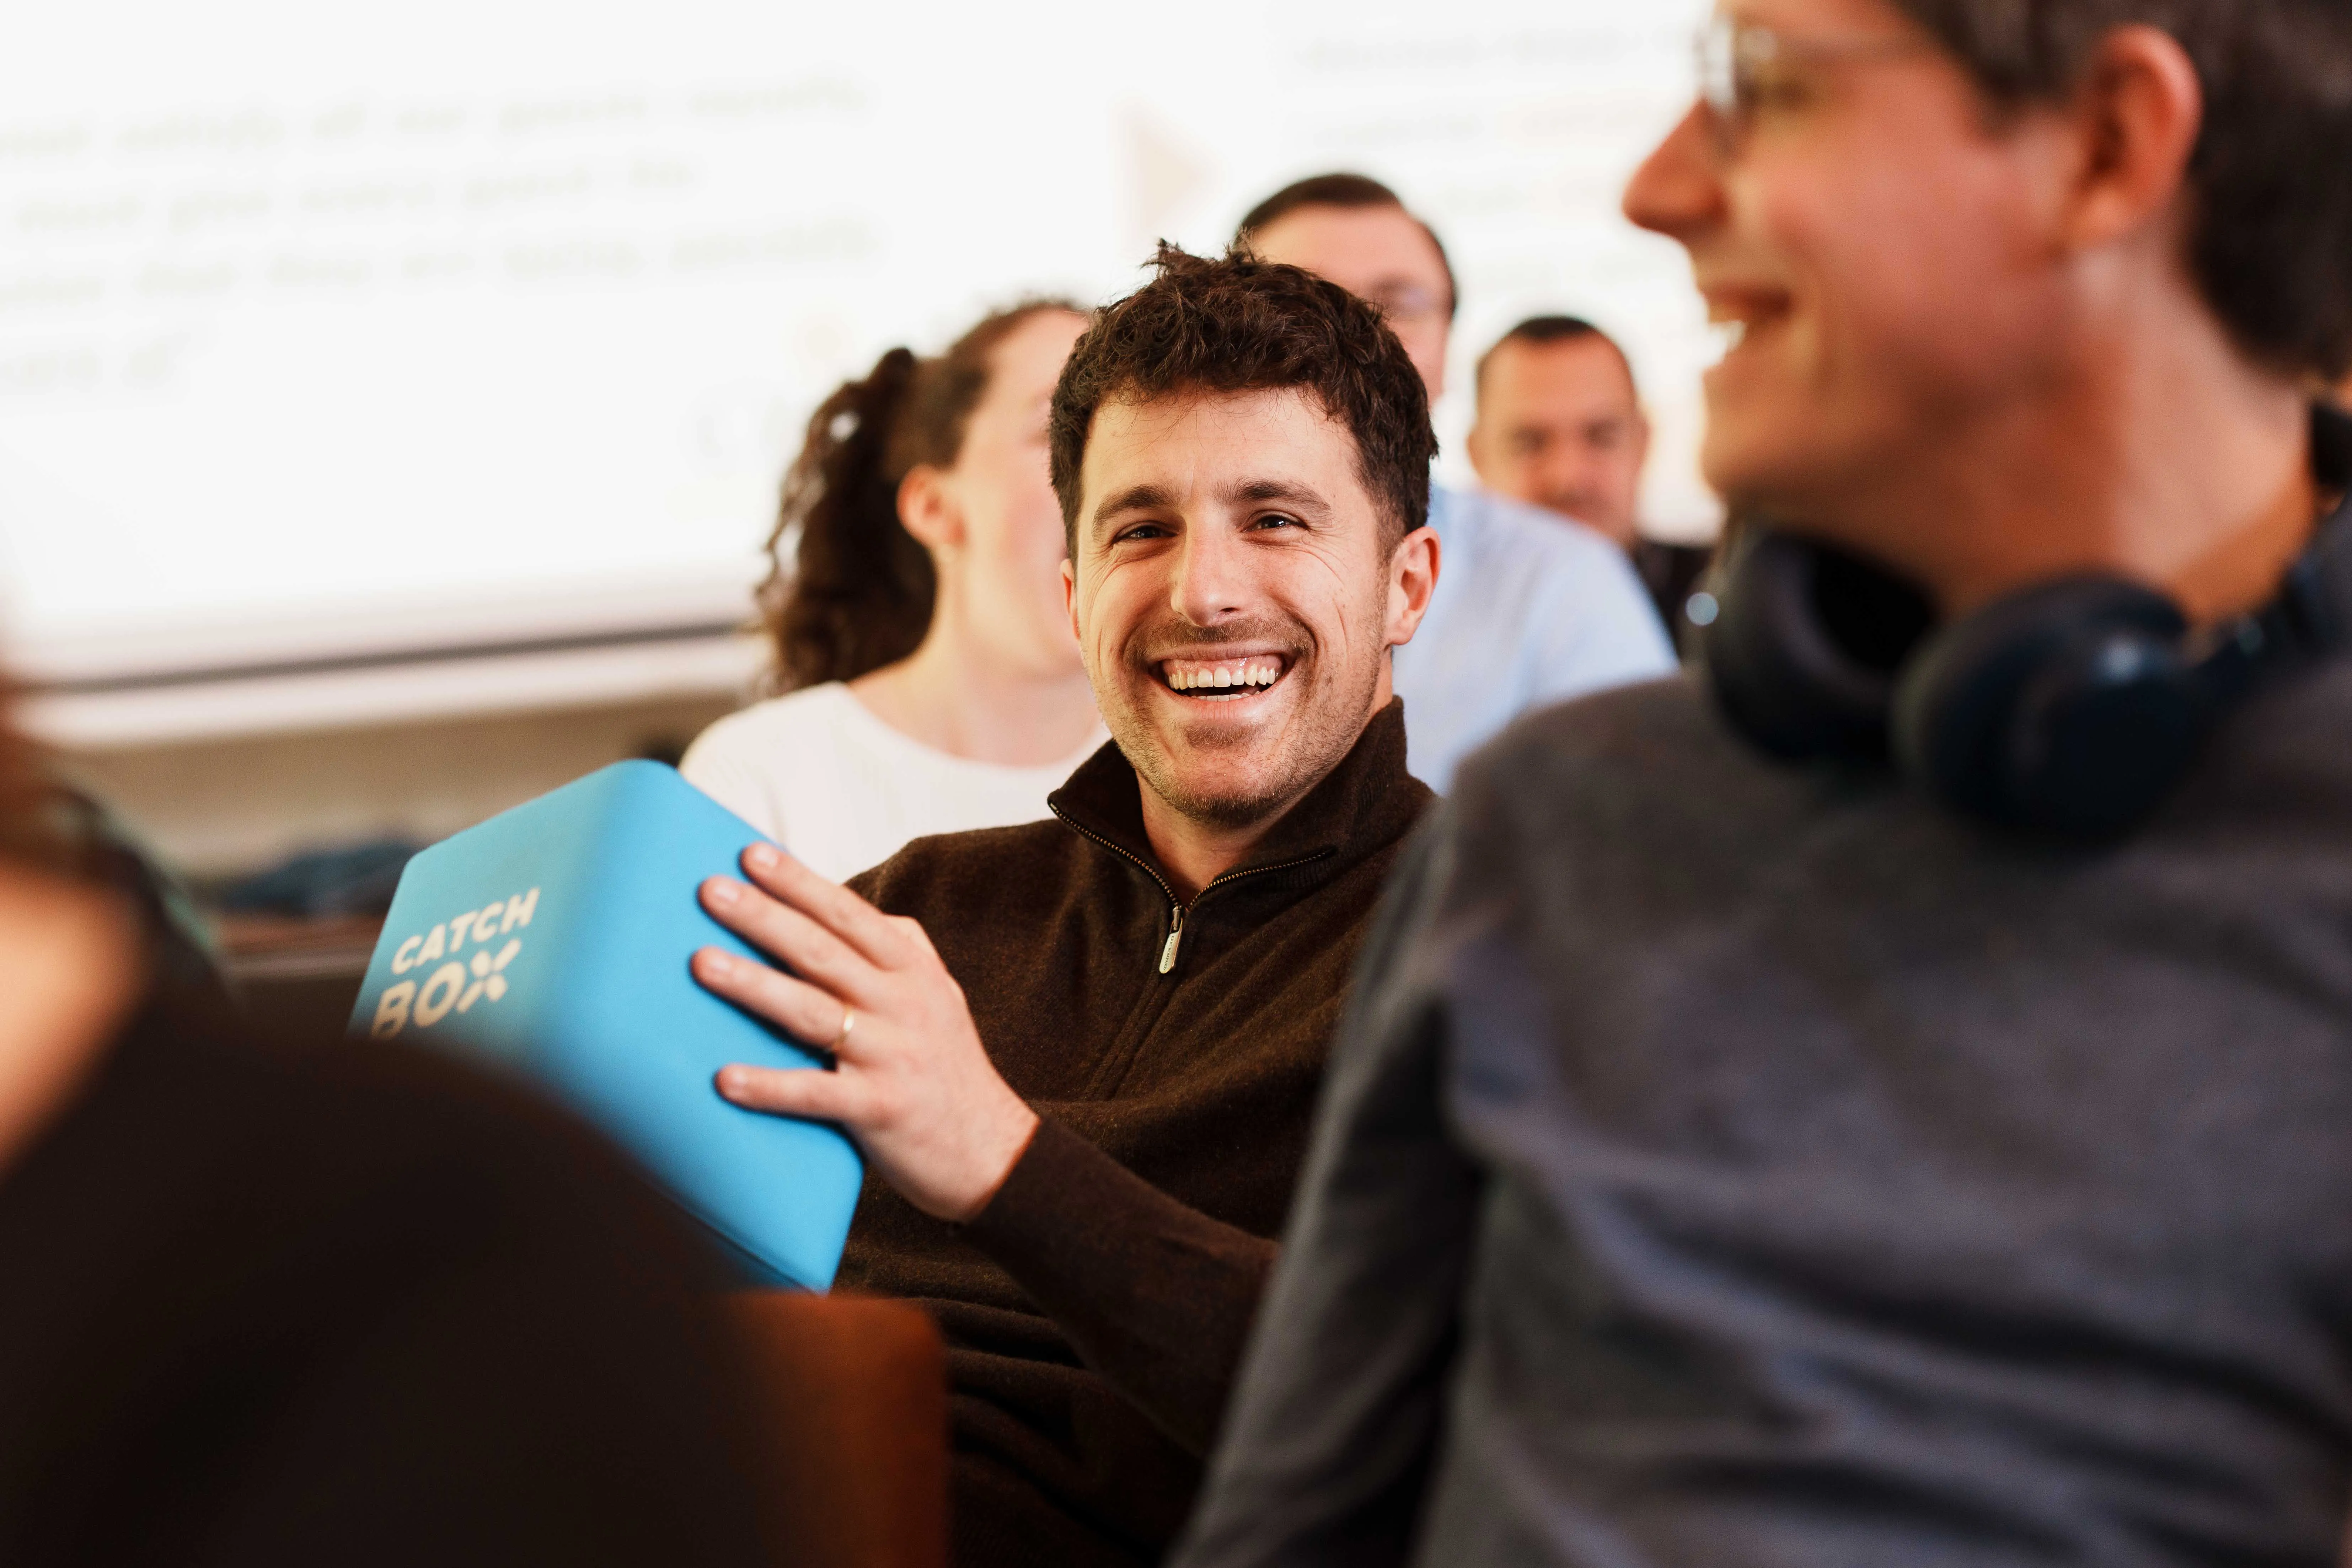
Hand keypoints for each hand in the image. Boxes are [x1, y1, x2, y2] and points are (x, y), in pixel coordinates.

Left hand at [692, 842, 1038, 1221]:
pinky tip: (725, 1080)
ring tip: (702, 963)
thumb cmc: (950, 1069)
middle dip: (765, 917)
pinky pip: (817, 1094)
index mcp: (913, 972)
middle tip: (710, 890)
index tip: (752, 854)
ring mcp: (893, 1057)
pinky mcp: (881, 1111)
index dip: (800, 882)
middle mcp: (904, 1005)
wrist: (994, 1152)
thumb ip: (901, 951)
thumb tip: (856, 908)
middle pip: (824, 952)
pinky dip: (770, 1087)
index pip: (849, 915)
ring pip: (815, 1012)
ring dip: (755, 985)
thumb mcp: (938, 996)